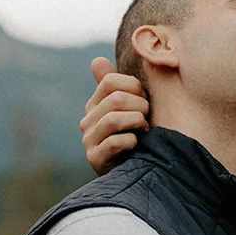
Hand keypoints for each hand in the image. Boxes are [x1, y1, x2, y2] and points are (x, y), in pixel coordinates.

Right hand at [80, 57, 149, 174]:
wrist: (135, 173)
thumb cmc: (137, 137)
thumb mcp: (129, 109)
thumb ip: (117, 86)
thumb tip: (97, 60)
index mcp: (95, 104)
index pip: (111, 81)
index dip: (134, 86)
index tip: (145, 98)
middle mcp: (87, 121)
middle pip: (115, 99)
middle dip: (140, 106)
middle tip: (148, 116)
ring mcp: (89, 140)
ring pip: (113, 119)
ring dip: (136, 122)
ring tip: (145, 128)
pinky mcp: (95, 159)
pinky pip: (115, 142)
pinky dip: (131, 140)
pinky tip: (138, 144)